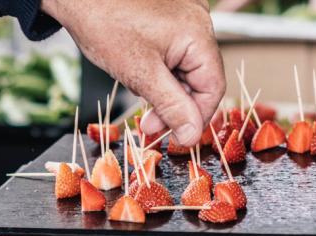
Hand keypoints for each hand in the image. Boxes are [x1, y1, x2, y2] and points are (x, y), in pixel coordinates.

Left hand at [41, 0, 225, 145]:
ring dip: (164, 90)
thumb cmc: (103, 21)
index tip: (176, 136)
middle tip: (149, 125)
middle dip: (174, 105)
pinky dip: (158, 71)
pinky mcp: (168, 19)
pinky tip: (138, 73)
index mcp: (198, 33)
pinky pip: (173, 55)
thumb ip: (171, 107)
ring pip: (184, 70)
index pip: (213, 88)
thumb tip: (192, 135)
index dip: (195, 117)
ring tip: (137, 90)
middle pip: (199, 79)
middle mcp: (197, 22)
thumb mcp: (140, 74)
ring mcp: (183, 18)